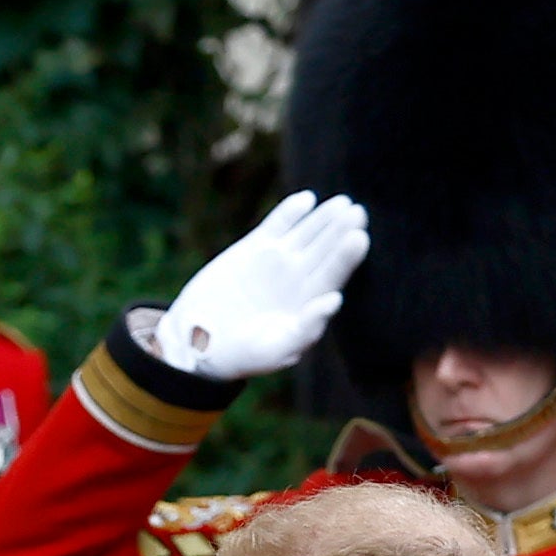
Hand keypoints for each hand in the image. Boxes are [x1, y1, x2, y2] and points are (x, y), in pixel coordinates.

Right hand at [161, 190, 370, 381]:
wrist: (197, 340)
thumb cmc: (241, 355)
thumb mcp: (275, 350)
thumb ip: (306, 328)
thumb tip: (335, 300)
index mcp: (310, 301)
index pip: (335, 273)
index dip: (347, 255)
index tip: (358, 238)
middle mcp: (300, 277)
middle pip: (326, 247)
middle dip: (341, 230)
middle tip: (356, 213)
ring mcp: (278, 259)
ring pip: (307, 231)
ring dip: (323, 217)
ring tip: (340, 203)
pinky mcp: (254, 246)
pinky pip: (278, 224)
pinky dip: (291, 211)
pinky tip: (306, 200)